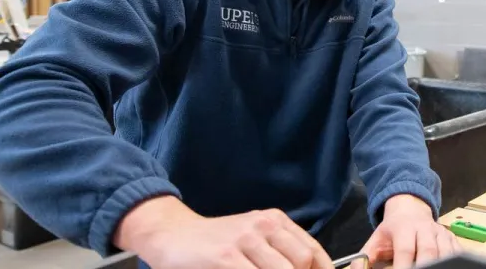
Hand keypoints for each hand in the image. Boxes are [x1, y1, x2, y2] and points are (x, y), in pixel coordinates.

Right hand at [115, 195, 330, 268]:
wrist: (172, 234)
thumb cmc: (216, 242)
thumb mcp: (253, 237)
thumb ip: (279, 251)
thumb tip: (308, 268)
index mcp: (275, 221)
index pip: (313, 251)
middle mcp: (263, 226)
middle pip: (301, 263)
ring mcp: (244, 240)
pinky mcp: (225, 257)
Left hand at [359, 195, 459, 268]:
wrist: (410, 208)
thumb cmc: (392, 229)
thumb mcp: (375, 240)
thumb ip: (364, 258)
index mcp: (404, 228)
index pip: (405, 249)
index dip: (404, 266)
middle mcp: (424, 229)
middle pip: (429, 251)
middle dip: (426, 267)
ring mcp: (439, 232)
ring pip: (446, 251)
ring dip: (442, 265)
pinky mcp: (450, 237)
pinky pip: (457, 251)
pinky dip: (455, 260)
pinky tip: (450, 267)